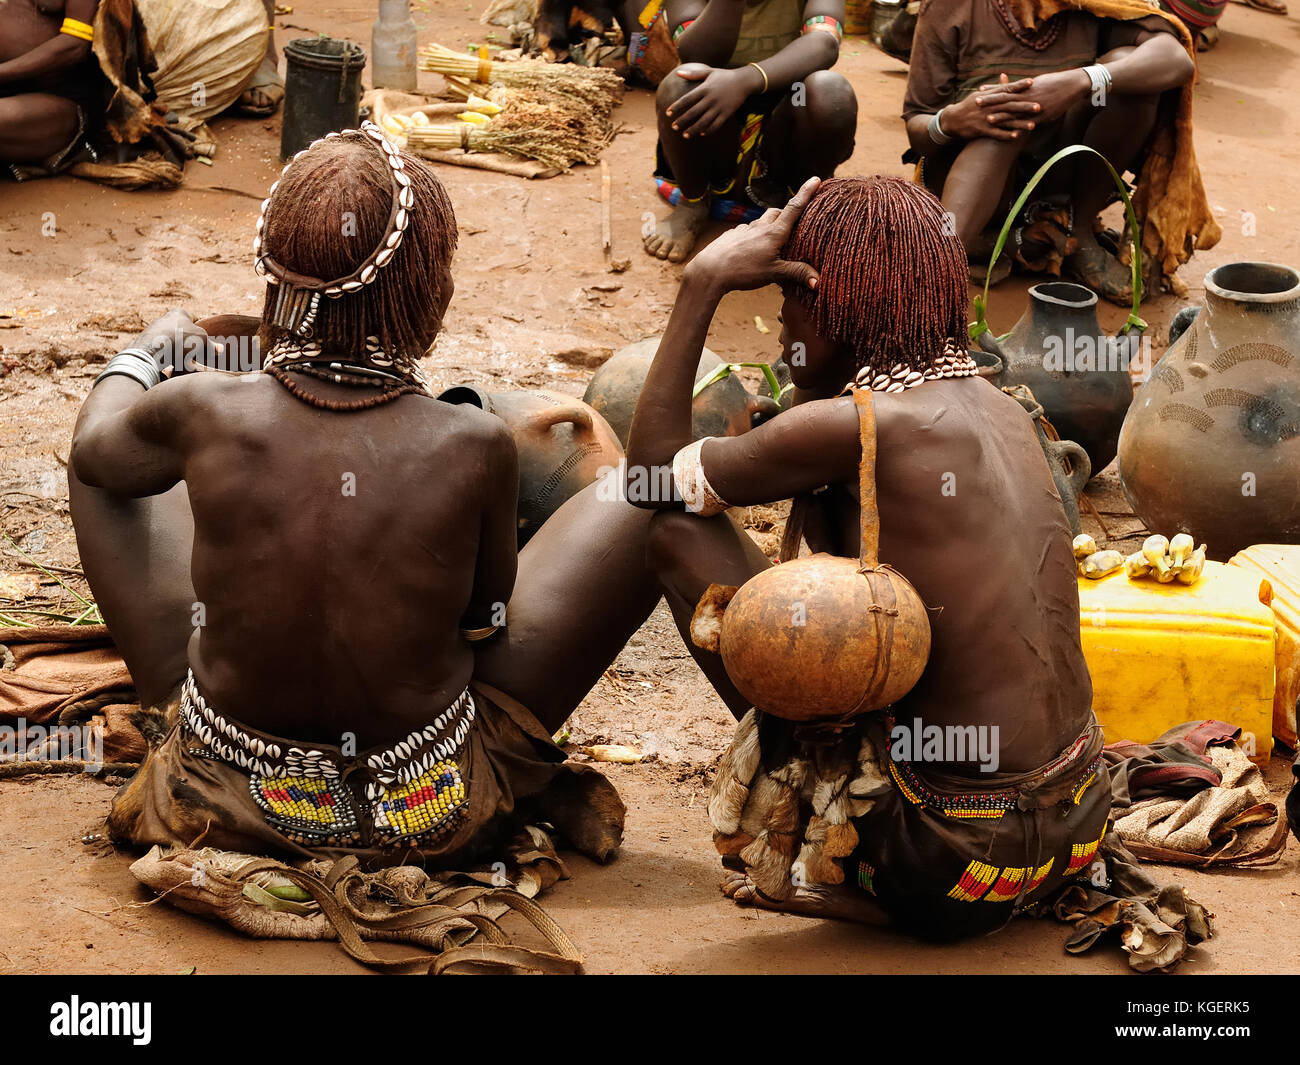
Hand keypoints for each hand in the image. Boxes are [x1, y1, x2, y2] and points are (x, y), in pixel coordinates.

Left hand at [130, 308, 210, 377]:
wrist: (153, 350)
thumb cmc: (180, 340)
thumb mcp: (203, 341)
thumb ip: (212, 345)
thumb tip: (220, 349)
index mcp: (178, 313)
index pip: (194, 321)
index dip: (201, 333)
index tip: (205, 345)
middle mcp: (165, 319)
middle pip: (184, 334)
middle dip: (191, 346)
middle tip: (198, 357)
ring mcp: (154, 332)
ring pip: (174, 344)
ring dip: (182, 354)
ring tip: (187, 364)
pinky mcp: (147, 345)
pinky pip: (164, 353)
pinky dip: (170, 360)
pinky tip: (175, 368)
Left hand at [666, 63, 760, 138]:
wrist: (744, 81)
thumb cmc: (724, 76)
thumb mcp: (709, 72)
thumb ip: (693, 74)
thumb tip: (678, 73)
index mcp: (704, 88)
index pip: (687, 99)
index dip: (677, 107)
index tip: (668, 113)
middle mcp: (710, 99)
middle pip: (693, 112)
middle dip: (682, 121)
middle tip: (673, 127)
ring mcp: (719, 107)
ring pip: (703, 121)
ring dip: (693, 129)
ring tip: (684, 135)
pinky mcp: (727, 113)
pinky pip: (716, 125)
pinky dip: (708, 130)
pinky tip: (701, 133)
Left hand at [685, 177, 821, 293]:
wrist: (709, 271)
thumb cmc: (743, 271)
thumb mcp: (774, 273)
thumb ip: (796, 273)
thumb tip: (818, 281)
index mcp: (774, 232)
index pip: (794, 208)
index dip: (806, 193)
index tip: (816, 179)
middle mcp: (759, 226)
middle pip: (777, 212)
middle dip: (787, 214)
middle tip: (795, 223)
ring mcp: (744, 229)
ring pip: (761, 222)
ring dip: (769, 226)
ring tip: (772, 243)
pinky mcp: (731, 236)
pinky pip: (746, 232)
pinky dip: (753, 237)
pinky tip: (750, 251)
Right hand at [938, 75, 1039, 139]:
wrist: (952, 119)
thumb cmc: (968, 106)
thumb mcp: (980, 94)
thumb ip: (995, 87)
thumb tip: (1005, 76)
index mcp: (989, 96)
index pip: (1006, 89)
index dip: (1019, 86)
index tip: (1032, 82)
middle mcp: (989, 106)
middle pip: (1009, 105)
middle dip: (1025, 106)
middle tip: (1039, 106)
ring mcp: (985, 119)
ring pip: (1005, 121)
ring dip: (1019, 123)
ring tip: (1033, 125)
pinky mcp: (981, 130)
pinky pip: (996, 133)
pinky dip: (1006, 135)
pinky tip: (1016, 136)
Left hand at [985, 69, 1090, 124]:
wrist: (1073, 85)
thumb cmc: (1055, 82)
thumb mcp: (1038, 81)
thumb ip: (1025, 86)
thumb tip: (1017, 84)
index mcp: (1025, 87)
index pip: (1005, 89)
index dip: (992, 90)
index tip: (980, 90)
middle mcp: (1027, 96)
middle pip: (1005, 99)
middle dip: (990, 102)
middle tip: (975, 103)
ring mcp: (1034, 106)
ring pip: (1015, 112)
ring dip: (1001, 117)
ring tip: (987, 119)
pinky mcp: (1042, 115)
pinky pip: (1028, 123)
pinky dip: (1019, 127)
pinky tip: (1010, 134)